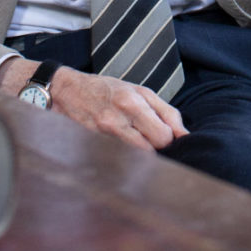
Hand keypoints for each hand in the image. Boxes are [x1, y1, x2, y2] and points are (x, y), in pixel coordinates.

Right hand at [49, 68, 188, 149]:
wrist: (66, 92)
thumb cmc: (107, 90)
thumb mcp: (140, 91)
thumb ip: (167, 112)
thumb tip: (184, 135)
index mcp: (132, 103)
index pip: (163, 136)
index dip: (168, 138)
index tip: (165, 134)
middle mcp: (116, 122)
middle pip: (151, 151)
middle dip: (157, 148)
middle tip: (152, 140)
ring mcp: (102, 137)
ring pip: (136, 159)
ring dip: (142, 154)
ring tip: (138, 142)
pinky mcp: (93, 147)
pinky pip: (118, 160)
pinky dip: (126, 158)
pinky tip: (123, 148)